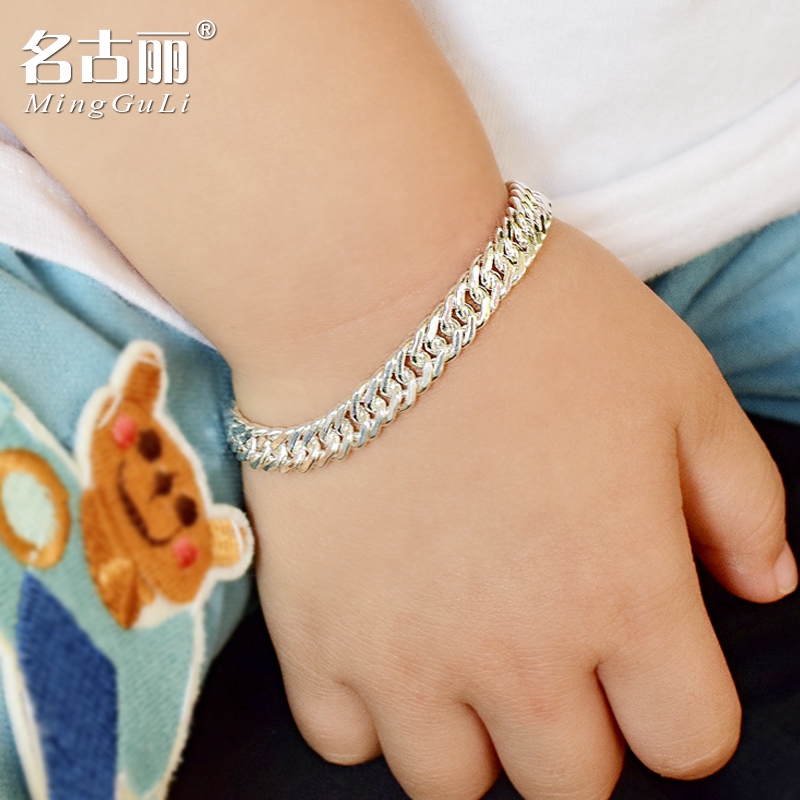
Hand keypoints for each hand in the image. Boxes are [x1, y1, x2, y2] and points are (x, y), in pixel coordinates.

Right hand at [239, 220, 793, 799]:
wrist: (371, 287)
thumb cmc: (532, 322)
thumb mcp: (678, 385)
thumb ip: (743, 500)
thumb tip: (767, 585)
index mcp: (625, 599)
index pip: (688, 742)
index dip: (678, 704)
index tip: (647, 656)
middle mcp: (517, 655)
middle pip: (570, 785)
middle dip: (577, 731)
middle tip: (549, 646)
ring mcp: (401, 656)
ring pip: (451, 785)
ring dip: (472, 736)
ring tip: (461, 652)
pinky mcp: (311, 634)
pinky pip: (343, 739)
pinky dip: (368, 708)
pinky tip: (382, 637)